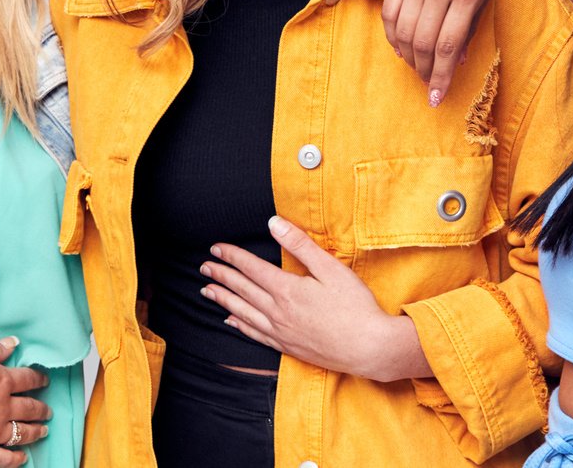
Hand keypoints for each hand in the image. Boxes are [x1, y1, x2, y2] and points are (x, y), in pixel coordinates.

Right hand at [0, 337, 51, 466]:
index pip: (28, 379)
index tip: (45, 382)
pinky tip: (23, 458)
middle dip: (41, 409)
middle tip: (48, 411)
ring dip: (35, 432)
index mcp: (2, 382)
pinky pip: (3, 458)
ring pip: (22, 432)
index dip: (39, 380)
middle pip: (29, 408)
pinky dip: (15, 459)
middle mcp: (3, 408)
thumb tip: (14, 342)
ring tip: (43, 431)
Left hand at [202, 217, 427, 382]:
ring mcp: (281, 332)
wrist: (368, 348)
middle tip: (204, 267)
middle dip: (221, 276)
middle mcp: (278, 312)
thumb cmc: (355, 306)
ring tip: (207, 291)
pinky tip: (230, 320)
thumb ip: (300, 245)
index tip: (216, 248)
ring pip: (243, 312)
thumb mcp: (331, 268)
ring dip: (223, 299)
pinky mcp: (287, 346)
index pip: (251, 268)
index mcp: (287, 289)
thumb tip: (274, 224)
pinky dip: (239, 325)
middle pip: (242, 289)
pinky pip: (254, 334)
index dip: (232, 256)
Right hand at [384, 0, 498, 104]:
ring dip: (409, 57)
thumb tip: (458, 59)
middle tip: (429, 84)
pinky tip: (401, 45)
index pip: (449, 46)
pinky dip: (393, 35)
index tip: (438, 98)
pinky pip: (390, 13)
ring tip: (417, 66)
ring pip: (405, 31)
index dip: (442, 76)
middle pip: (424, 43)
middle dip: (425, 71)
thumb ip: (471, 23)